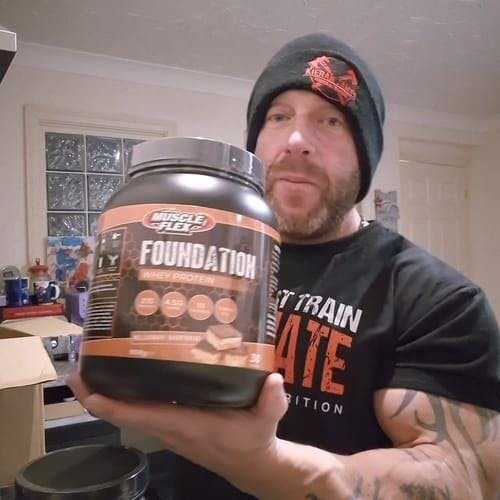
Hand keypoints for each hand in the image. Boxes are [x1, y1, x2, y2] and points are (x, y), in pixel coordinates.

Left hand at [67, 371, 287, 487]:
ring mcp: (170, 428)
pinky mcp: (174, 425)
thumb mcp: (268, 420)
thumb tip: (273, 379)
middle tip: (82, 361)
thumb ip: (272, 401)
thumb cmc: (255, 441)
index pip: (137, 414)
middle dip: (98, 391)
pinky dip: (127, 398)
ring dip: (109, 394)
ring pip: (130, 411)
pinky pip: (142, 411)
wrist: (253, 464)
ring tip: (99, 363)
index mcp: (186, 423)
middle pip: (123, 412)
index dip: (106, 403)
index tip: (83, 383)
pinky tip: (130, 375)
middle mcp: (170, 427)